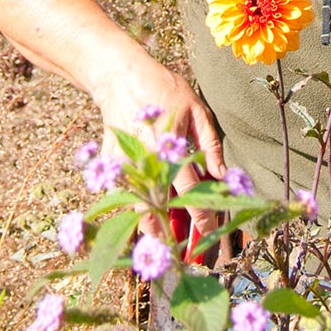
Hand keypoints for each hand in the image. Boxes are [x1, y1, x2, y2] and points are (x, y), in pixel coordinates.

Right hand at [93, 62, 226, 238]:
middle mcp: (145, 162)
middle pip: (156, 213)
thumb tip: (223, 175)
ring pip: (133, 211)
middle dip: (170, 238)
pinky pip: (119, 195)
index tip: (211, 236)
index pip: (190, 194)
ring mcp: (122, 165)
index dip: (202, 219)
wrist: (120, 78)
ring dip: (149, 230)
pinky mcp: (107, 166)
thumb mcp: (198, 110)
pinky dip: (131, 208)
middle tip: (185, 253)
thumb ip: (210, 145)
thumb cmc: (165, 90)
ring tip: (164, 244)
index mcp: (171, 149)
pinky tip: (145, 216)